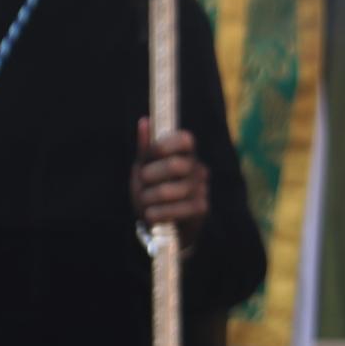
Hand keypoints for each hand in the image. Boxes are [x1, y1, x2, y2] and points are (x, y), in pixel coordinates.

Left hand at [131, 119, 207, 244]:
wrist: (162, 224)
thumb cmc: (152, 190)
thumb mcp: (145, 168)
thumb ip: (146, 148)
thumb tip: (144, 121)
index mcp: (185, 154)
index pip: (186, 139)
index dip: (167, 144)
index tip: (151, 153)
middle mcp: (197, 169)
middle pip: (175, 165)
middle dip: (151, 174)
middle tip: (143, 180)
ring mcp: (201, 189)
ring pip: (170, 190)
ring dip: (149, 197)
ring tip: (144, 201)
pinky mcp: (201, 209)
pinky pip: (175, 209)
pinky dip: (156, 213)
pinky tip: (151, 214)